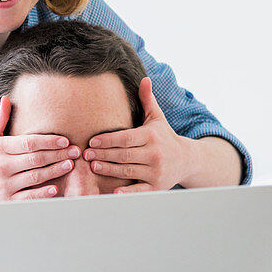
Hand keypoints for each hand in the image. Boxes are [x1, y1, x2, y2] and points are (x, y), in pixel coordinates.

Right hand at [0, 95, 81, 202]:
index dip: (49, 141)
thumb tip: (7, 99)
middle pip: (36, 158)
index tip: (64, 140)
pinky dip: (42, 193)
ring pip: (35, 176)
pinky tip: (55, 188)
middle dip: (58, 154)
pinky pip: (28, 196)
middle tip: (75, 151)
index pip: (29, 142)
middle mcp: (2, 166)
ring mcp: (4, 184)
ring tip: (70, 165)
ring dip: (55, 171)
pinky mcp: (6, 200)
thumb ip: (0, 119)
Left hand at [82, 77, 193, 193]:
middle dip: (103, 155)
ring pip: (128, 171)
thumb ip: (147, 100)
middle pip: (124, 155)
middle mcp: (155, 154)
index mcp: (152, 136)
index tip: (92, 141)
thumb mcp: (157, 118)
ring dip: (109, 170)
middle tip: (85, 154)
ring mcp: (156, 172)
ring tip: (93, 166)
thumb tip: (144, 78)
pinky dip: (126, 192)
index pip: (126, 138)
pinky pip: (139, 190)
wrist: (187, 160)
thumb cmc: (164, 137)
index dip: (108, 140)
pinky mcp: (157, 187)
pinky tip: (112, 192)